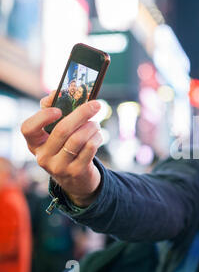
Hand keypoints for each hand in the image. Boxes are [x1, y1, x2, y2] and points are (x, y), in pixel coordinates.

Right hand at [21, 91, 102, 206]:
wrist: (76, 179)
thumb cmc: (65, 147)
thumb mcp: (55, 132)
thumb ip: (53, 109)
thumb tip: (57, 92)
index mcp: (35, 143)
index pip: (28, 128)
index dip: (42, 117)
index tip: (58, 110)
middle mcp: (43, 156)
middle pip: (62, 130)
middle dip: (82, 113)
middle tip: (95, 104)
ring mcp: (59, 166)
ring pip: (78, 139)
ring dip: (92, 126)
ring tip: (95, 124)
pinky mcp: (76, 171)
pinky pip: (90, 148)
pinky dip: (97, 137)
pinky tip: (98, 135)